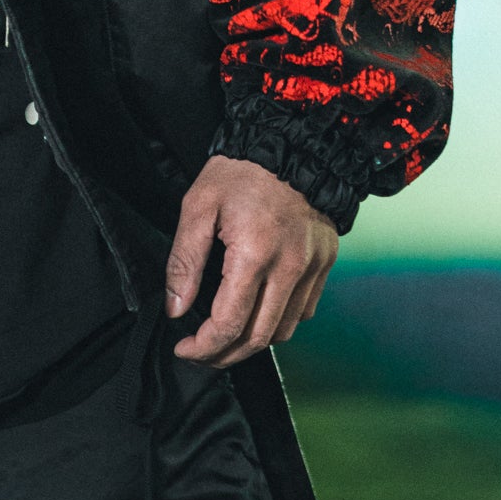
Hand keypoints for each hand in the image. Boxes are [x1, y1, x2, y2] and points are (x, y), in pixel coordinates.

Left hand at [165, 153, 337, 369]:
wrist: (293, 143)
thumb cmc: (242, 171)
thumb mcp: (199, 205)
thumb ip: (184, 261)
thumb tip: (176, 309)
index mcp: (254, 253)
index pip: (229, 324)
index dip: (203, 347)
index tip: (184, 348)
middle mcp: (290, 267)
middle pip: (258, 338)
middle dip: (224, 356)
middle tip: (201, 354)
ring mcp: (312, 267)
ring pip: (284, 331)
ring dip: (251, 343)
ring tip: (225, 338)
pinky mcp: (325, 263)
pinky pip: (303, 310)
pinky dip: (278, 322)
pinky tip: (257, 312)